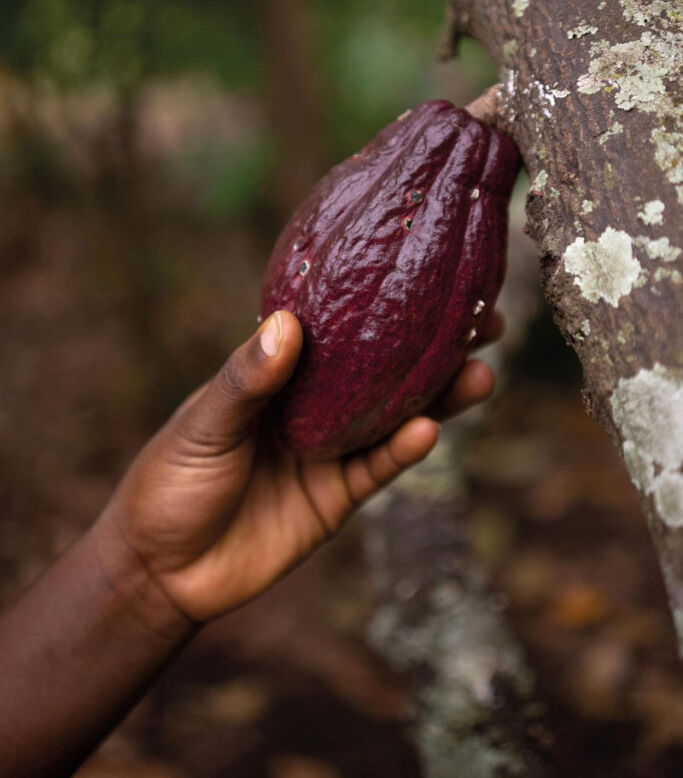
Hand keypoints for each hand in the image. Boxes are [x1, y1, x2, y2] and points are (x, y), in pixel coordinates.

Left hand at [94, 310, 499, 628]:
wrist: (162, 570)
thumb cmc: (169, 481)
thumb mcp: (203, 424)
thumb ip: (246, 380)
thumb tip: (288, 324)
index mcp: (280, 373)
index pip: (341, 329)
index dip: (383, 303)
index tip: (427, 276)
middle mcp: (314, 405)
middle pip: (384, 370)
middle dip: (433, 347)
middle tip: (485, 322)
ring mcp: (330, 451)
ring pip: (395, 417)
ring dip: (439, 398)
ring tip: (479, 373)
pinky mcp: (338, 497)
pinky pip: (379, 469)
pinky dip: (404, 450)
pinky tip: (431, 429)